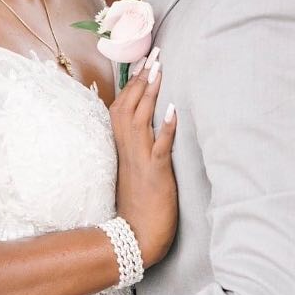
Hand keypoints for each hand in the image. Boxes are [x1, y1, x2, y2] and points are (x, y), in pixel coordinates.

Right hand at [109, 47, 177, 266]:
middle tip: (154, 54)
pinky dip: (166, 128)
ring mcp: (140, 161)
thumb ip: (133, 152)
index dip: (131, 85)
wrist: (134, 240)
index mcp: (121, 150)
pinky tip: (174, 110)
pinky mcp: (156, 175)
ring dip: (150, 94)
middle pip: (129, 107)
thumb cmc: (137, 209)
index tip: (141, 62)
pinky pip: (160, 147)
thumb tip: (142, 132)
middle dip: (141, 79)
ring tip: (160, 69)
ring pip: (140, 120)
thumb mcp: (131, 175)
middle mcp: (127, 151)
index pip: (120, 109)